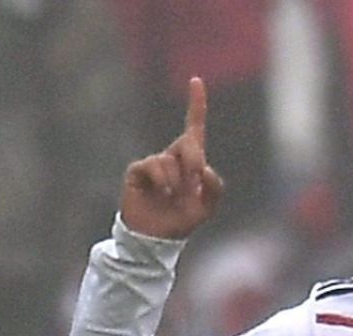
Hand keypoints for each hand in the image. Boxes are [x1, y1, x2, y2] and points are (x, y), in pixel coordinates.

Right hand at [121, 77, 224, 239]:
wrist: (155, 238)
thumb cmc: (181, 222)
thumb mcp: (207, 207)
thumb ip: (214, 187)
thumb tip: (203, 168)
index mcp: (190, 162)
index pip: (194, 127)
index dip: (196, 104)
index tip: (196, 80)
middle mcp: (172, 157)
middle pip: (188, 142)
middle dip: (194, 160)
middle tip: (193, 181)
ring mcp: (154, 163)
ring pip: (171, 159)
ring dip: (177, 181)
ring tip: (173, 197)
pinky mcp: (138, 171)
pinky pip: (153, 165)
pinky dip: (162, 181)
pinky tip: (163, 194)